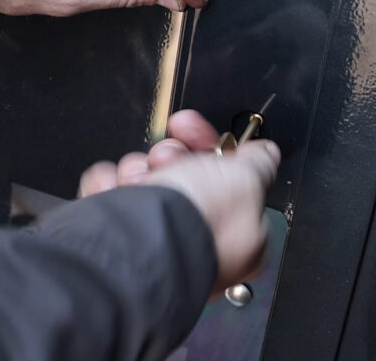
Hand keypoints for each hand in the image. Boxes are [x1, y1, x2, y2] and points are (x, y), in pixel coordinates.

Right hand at [79, 110, 278, 287]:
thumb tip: (266, 154)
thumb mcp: (247, 179)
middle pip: (183, 173)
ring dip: (138, 168)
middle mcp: (194, 235)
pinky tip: (116, 189)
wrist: (137, 241)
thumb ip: (260, 163)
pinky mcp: (116, 231)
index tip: (204, 134)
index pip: (227, 179)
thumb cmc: (196, 222)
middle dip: (172, 155)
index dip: (215, 149)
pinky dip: (109, 184)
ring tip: (140, 179)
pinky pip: (111, 190)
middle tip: (168, 157)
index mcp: (235, 232)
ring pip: (145, 178)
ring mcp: (153, 234)